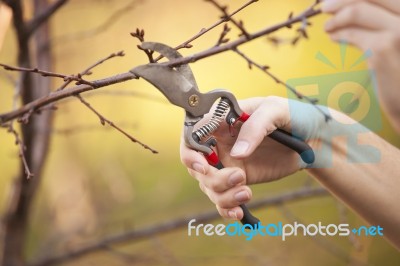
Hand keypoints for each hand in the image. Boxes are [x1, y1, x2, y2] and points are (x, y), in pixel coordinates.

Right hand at [180, 96, 325, 219]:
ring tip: (247, 193)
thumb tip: (237, 154)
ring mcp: (227, 163)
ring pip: (208, 185)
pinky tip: (239, 211)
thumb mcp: (275, 110)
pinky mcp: (239, 180)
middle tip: (238, 177)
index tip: (203, 166)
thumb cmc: (292, 116)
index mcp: (222, 121)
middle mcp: (219, 143)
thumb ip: (255, 128)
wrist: (312, 139)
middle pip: (196, 165)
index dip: (190, 153)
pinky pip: (223, 198)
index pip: (192, 135)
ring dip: (222, 195)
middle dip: (211, 177)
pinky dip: (226, 208)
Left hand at [322, 0, 399, 131]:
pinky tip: (334, 37)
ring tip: (328, 26)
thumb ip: (383, 23)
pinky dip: (339, 33)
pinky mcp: (382, 49)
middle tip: (325, 7)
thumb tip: (351, 9)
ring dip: (337, 17)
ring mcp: (399, 31)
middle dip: (343, 0)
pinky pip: (353, 34)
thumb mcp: (398, 40)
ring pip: (358, 11)